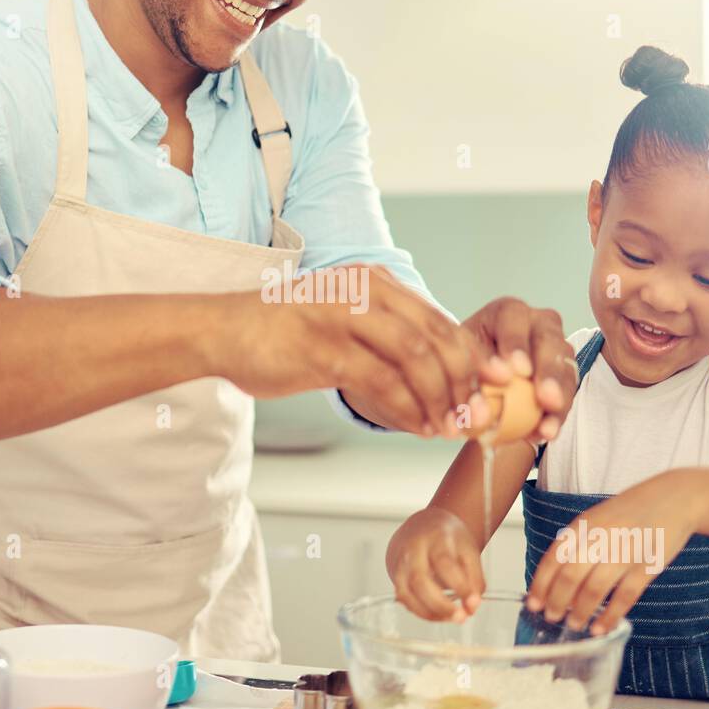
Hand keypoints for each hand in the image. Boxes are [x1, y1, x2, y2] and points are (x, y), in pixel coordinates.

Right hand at [223, 265, 501, 436]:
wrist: (223, 331)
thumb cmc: (284, 335)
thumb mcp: (343, 324)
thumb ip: (384, 343)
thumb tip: (439, 383)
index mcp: (374, 281)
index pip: (438, 320)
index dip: (470, 360)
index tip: (485, 394)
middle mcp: (363, 290)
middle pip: (436, 336)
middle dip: (463, 382)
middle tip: (471, 417)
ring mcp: (343, 315)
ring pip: (415, 357)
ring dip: (438, 398)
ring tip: (445, 427)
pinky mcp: (323, 347)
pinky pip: (381, 381)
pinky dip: (406, 408)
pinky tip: (415, 426)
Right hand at [387, 508, 486, 621]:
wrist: (422, 527)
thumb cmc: (447, 540)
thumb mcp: (468, 550)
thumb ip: (475, 579)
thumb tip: (472, 607)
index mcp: (436, 538)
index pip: (444, 562)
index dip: (459, 586)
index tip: (473, 603)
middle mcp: (413, 550)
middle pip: (420, 580)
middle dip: (440, 604)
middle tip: (460, 617)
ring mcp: (401, 563)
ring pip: (407, 593)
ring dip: (430, 613)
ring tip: (451, 618)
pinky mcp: (396, 577)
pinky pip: (404, 600)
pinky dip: (421, 612)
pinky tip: (438, 615)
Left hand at [461, 297, 575, 443]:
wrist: (481, 377)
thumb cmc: (468, 363)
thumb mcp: (461, 364)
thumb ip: (469, 378)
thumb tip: (477, 407)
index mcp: (505, 313)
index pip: (512, 317)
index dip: (515, 342)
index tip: (516, 369)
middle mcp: (536, 322)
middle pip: (548, 340)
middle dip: (548, 371)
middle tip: (544, 397)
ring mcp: (556, 346)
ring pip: (565, 367)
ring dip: (558, 399)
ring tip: (547, 426)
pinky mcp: (565, 372)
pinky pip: (567, 392)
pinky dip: (557, 415)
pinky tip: (546, 432)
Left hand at [526, 470, 704, 634]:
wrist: (674, 499)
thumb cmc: (630, 512)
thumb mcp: (596, 518)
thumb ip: (576, 543)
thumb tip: (553, 578)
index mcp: (584, 525)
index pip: (553, 558)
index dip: (540, 584)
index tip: (532, 603)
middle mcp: (601, 538)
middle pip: (571, 576)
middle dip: (557, 601)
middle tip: (551, 617)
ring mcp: (625, 553)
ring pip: (595, 589)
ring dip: (580, 612)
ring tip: (573, 624)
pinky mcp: (647, 567)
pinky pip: (624, 597)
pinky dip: (610, 616)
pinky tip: (600, 628)